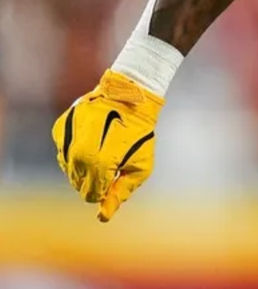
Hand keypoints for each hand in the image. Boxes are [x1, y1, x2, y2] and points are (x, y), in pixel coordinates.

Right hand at [51, 70, 162, 221]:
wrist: (130, 95)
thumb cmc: (140, 132)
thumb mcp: (140, 166)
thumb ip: (120, 192)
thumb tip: (103, 217)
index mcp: (98, 164)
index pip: (90, 194)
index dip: (103, 191)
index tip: (114, 178)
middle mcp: (77, 153)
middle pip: (77, 182)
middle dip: (94, 179)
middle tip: (111, 162)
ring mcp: (66, 139)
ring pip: (68, 168)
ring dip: (83, 166)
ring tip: (102, 150)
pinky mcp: (60, 128)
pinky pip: (63, 150)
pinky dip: (75, 151)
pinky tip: (91, 140)